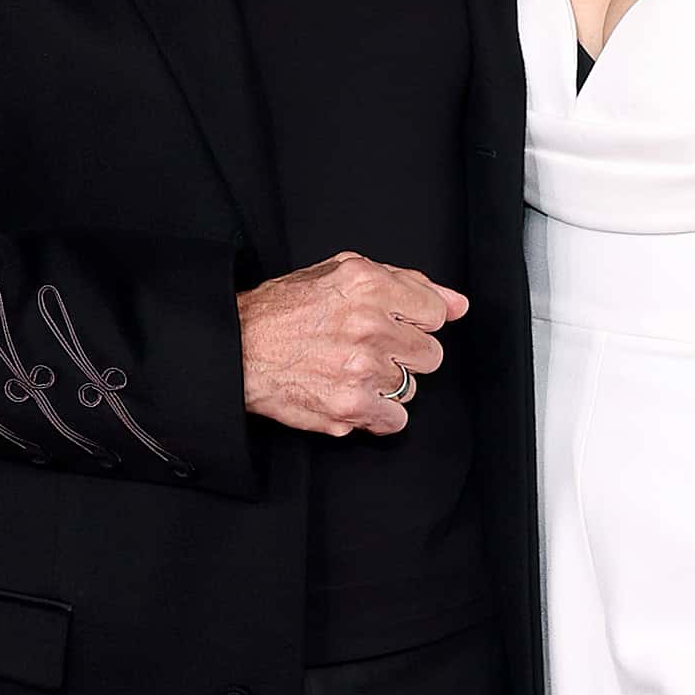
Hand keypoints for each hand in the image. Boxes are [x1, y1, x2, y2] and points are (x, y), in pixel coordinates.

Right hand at [238, 252, 466, 436]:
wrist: (237, 349)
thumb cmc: (284, 312)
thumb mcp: (341, 274)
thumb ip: (406, 283)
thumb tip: (457, 304)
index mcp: (369, 285)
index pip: (435, 312)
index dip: (414, 321)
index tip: (394, 325)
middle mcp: (369, 325)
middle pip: (429, 353)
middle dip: (403, 354)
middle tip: (367, 350)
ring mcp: (362, 368)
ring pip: (411, 387)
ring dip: (386, 384)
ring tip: (349, 371)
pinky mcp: (351, 406)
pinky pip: (396, 420)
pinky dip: (377, 415)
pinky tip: (351, 395)